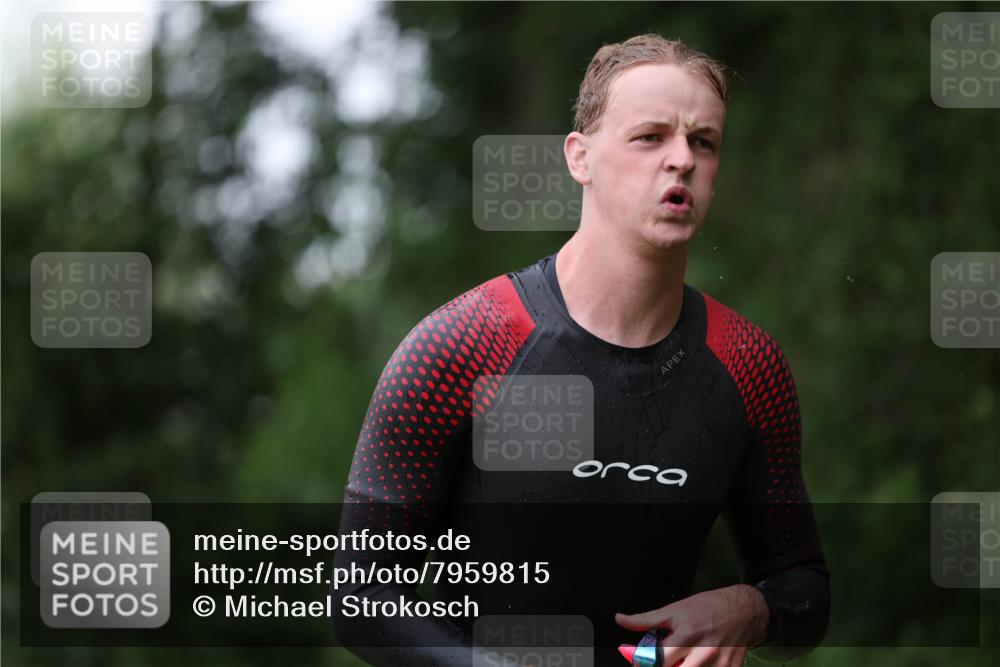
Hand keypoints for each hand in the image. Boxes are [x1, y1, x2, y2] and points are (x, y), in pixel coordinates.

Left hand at [614, 584, 768, 666]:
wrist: (745, 610)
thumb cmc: (708, 607)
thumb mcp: (675, 609)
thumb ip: (646, 620)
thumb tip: (621, 619)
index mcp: (686, 634)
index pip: (657, 659)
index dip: (643, 663)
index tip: (638, 660)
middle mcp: (702, 651)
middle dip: (663, 666)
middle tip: (661, 659)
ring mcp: (718, 663)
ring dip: (681, 666)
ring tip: (680, 658)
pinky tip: (696, 661)